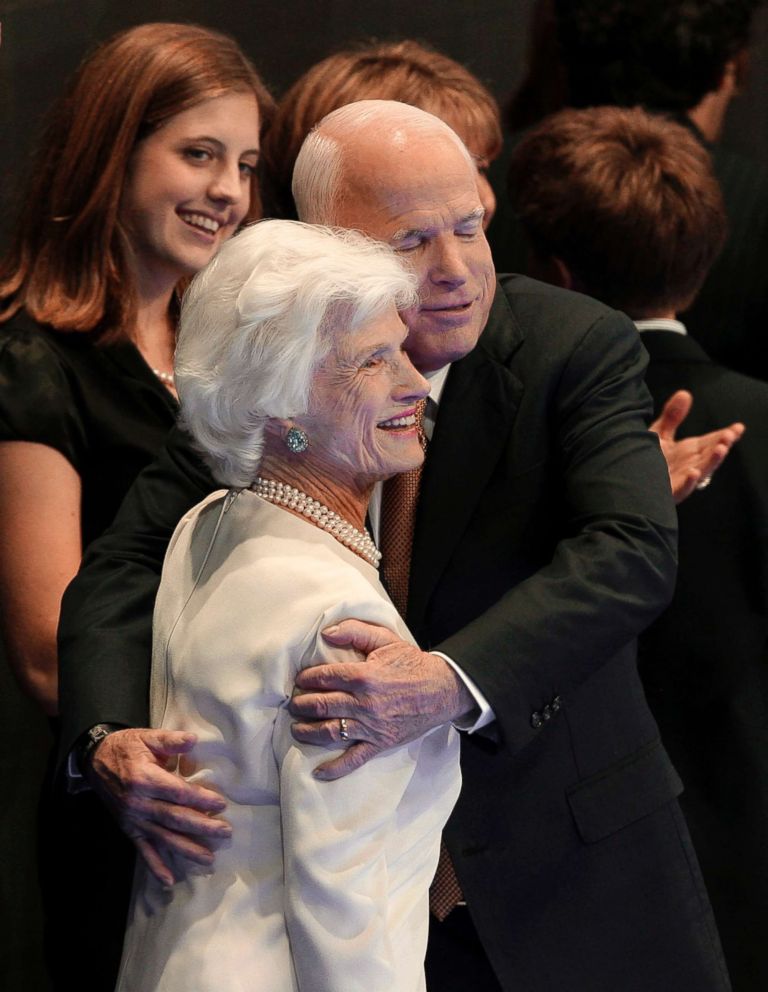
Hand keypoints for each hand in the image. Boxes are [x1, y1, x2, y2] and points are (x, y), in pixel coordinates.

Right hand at [87, 728, 231, 886]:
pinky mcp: (129, 829)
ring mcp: (133, 819)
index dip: (200, 799)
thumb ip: (171, 740)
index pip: (178, 793)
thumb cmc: (127, 747)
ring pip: (163, 837)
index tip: (221, 804)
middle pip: (175, 818)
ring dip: (186, 850)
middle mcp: (139, 803)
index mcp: (145, 779)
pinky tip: (169, 880)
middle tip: (225, 832)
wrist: (95, 759)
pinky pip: (143, 850)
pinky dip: (155, 866)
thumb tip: (193, 739)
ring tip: (208, 858)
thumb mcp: (147, 737)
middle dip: (201, 827)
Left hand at [289, 619, 474, 780]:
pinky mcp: (380, 743)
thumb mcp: (386, 639)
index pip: (324, 677)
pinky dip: (335, 768)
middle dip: (301, 705)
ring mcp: (371, 726)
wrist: (442, 689)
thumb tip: (326, 634)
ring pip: (330, 731)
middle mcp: (364, 703)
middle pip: (321, 705)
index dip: (307, 678)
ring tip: (296, 728)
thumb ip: (355, 631)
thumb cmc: (412, 663)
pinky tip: (319, 772)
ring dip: (308, 731)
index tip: (300, 680)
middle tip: (293, 703)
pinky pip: (354, 759)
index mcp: (364, 675)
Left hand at [650, 390, 744, 502]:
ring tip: (721, 449)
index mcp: (688, 452)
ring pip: (700, 472)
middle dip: (721, 446)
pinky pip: (680, 490)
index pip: (711, 442)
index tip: (737, 428)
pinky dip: (688, 483)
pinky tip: (692, 472)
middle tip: (729, 436)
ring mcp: (678, 480)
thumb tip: (685, 394)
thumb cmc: (644, 459)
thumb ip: (672, 417)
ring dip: (711, 462)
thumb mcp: (659, 434)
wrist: (623, 478)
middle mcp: (687, 465)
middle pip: (709, 456)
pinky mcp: (666, 493)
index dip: (725, 435)